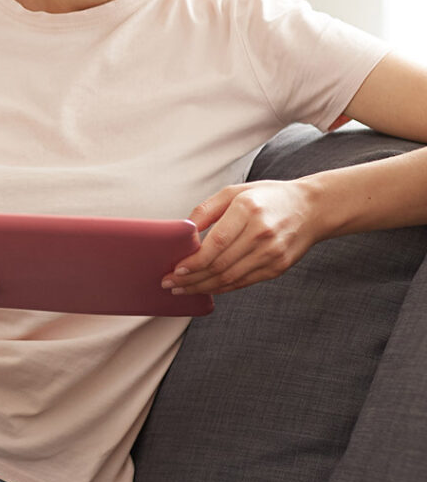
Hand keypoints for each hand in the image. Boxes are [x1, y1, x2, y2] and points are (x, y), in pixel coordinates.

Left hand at [162, 180, 320, 295]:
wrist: (311, 209)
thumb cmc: (268, 198)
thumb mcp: (234, 192)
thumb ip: (206, 210)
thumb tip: (183, 231)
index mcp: (248, 210)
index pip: (216, 243)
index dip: (194, 261)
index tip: (176, 269)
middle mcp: (261, 233)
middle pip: (220, 264)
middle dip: (191, 278)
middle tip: (169, 283)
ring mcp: (272, 253)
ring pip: (230, 278)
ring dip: (202, 287)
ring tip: (182, 289)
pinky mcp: (278, 267)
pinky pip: (244, 282)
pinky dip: (222, 288)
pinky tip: (206, 288)